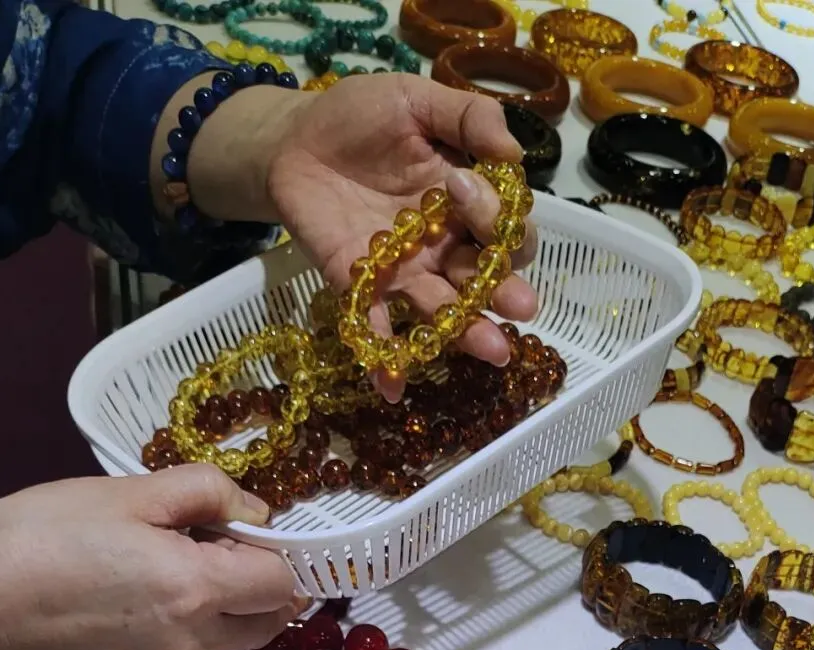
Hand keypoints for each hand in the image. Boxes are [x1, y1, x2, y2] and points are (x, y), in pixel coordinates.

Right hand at [0, 467, 302, 649]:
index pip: (283, 583)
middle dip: (267, 582)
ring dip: (235, 604)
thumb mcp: (131, 492)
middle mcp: (194, 640)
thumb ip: (207, 493)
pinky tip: (157, 590)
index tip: (249, 526)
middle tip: (225, 542)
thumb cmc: (47, 537)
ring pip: (239, 639)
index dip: (278, 550)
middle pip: (272, 620)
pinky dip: (201, 622)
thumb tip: (254, 510)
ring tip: (184, 562)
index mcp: (196, 590)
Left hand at [182, 75, 538, 394]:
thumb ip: (468, 118)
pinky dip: (384, 360)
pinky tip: (393, 386)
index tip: (461, 185)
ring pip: (443, 309)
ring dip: (467, 332)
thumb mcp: (416, 100)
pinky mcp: (360, 287)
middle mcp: (443, 245)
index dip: (493, 215)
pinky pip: (376, 328)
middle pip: (484, 275)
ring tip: (492, 349)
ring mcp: (404, 272)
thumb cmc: (359, 117)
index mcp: (464, 203)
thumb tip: (514, 155)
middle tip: (520, 306)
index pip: (500, 222)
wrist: (293, 138)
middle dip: (503, 291)